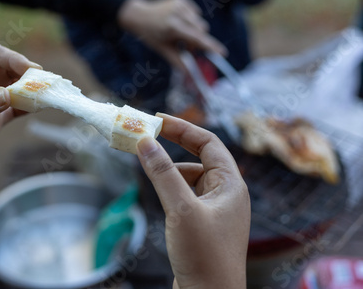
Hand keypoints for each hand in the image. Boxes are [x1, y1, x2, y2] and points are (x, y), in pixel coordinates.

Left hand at [0, 44, 40, 200]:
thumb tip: (7, 95)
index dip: (12, 59)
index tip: (30, 70)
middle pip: (7, 70)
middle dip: (26, 74)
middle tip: (45, 83)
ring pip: (15, 89)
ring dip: (31, 90)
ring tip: (47, 94)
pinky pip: (16, 109)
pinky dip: (29, 107)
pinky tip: (39, 107)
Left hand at [118, 0, 226, 69]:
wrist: (138, 15)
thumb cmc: (150, 35)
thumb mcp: (162, 50)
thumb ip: (178, 62)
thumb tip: (191, 74)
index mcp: (172, 26)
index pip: (196, 38)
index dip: (210, 46)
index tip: (222, 53)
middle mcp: (177, 13)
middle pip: (201, 30)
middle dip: (196, 40)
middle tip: (184, 46)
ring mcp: (180, 4)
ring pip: (199, 21)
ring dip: (193, 30)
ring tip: (178, 32)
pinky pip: (194, 12)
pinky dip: (189, 19)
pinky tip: (177, 20)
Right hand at [136, 114, 249, 288]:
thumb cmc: (204, 256)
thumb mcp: (181, 209)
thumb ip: (162, 173)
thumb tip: (145, 141)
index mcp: (231, 184)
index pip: (209, 143)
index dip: (183, 128)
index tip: (157, 119)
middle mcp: (226, 194)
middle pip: (199, 158)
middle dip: (173, 148)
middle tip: (146, 138)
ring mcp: (215, 210)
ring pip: (189, 178)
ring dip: (169, 172)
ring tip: (151, 176)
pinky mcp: (203, 224)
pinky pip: (186, 196)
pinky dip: (171, 191)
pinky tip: (160, 200)